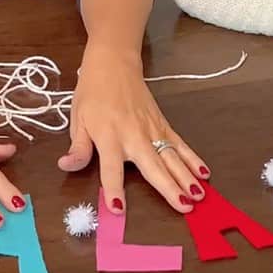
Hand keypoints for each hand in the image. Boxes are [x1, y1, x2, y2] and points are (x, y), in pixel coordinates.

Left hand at [58, 44, 209, 214]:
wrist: (114, 64)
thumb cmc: (92, 93)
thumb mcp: (78, 119)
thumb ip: (78, 147)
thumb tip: (67, 166)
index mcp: (108, 136)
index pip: (111, 168)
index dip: (113, 189)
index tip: (118, 209)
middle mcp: (133, 136)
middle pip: (153, 166)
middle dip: (169, 187)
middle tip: (184, 206)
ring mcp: (152, 130)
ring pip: (172, 157)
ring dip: (187, 177)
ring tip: (199, 196)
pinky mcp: (163, 125)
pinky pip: (180, 145)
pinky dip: (193, 159)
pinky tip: (205, 174)